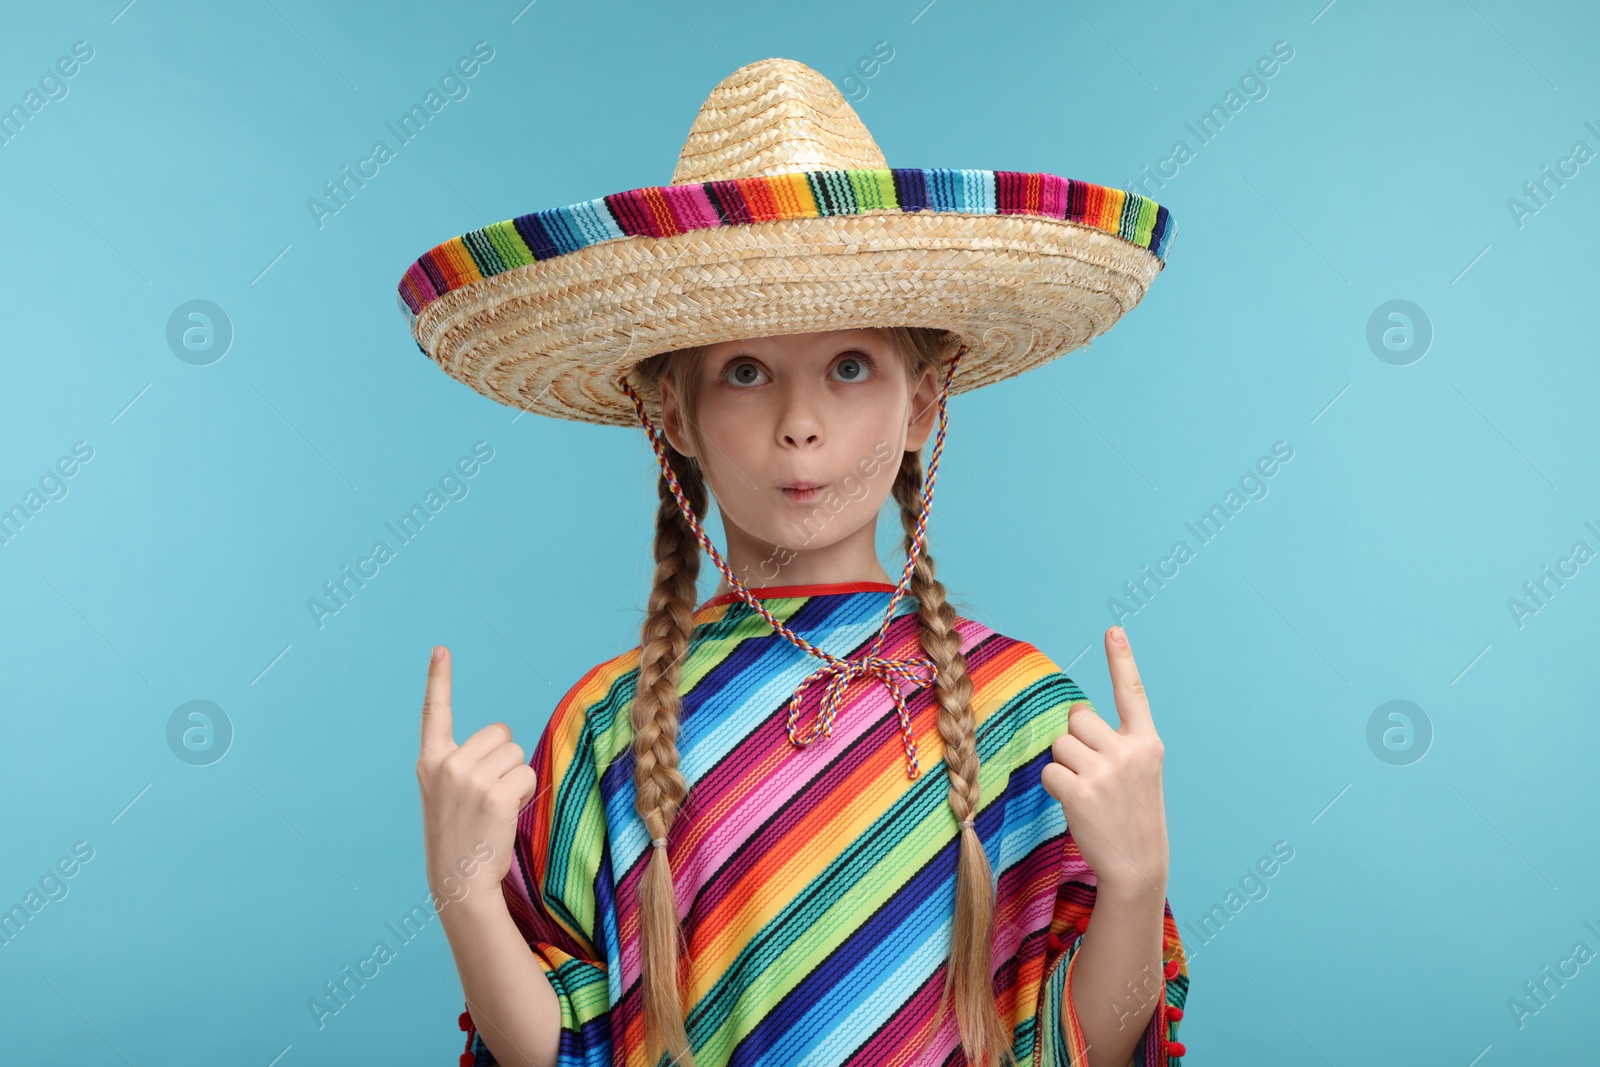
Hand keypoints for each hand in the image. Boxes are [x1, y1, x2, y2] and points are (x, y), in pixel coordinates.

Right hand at [417, 645, 538, 912]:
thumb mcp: (446, 794)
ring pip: (517, 753)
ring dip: (517, 777)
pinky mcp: (494, 792)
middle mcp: (446, 764)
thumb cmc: (460, 837)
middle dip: (505, 757)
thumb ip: (463, 764)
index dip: (438, 679)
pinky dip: (526, 792)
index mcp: (431, 761)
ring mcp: (469, 778)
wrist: (458, 880)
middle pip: (499, 733)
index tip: (441, 649)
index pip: (434, 712)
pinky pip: (528, 774)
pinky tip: (507, 814)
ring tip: (497, 807)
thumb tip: (504, 741)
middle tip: (490, 794)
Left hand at [1040, 627, 1169, 895]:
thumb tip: (1074, 720)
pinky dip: (1054, 787)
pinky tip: (1076, 806)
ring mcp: (1105, 771)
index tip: (1112, 629)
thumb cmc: (1132, 816)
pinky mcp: (1081, 791)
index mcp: (1146, 743)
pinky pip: (1048, 772)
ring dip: (1064, 766)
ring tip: (1087, 792)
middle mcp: (1128, 751)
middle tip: (1092, 773)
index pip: (1132, 693)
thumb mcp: (1139, 773)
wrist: (1138, 866)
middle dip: (1075, 740)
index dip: (1120, 659)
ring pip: (1059, 744)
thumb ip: (1116, 743)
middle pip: (1076, 718)